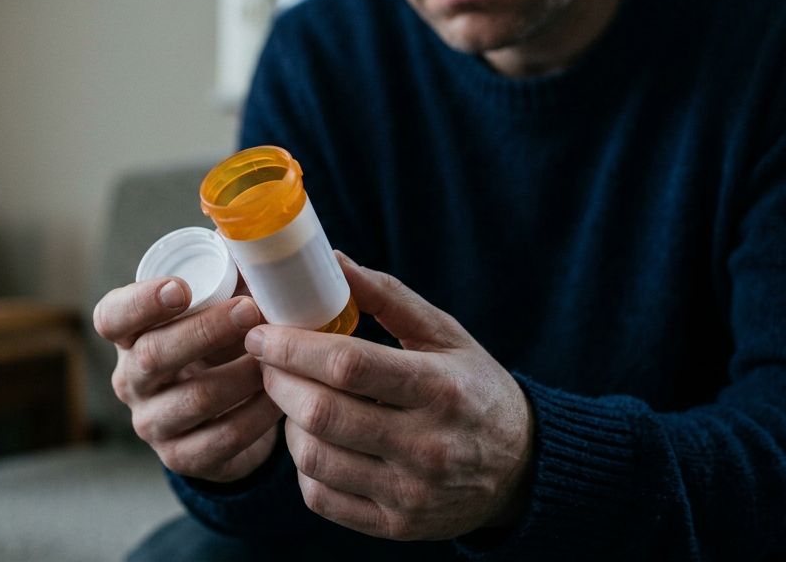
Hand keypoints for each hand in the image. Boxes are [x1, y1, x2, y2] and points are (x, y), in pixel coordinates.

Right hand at [94, 278, 282, 481]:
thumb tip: (254, 233)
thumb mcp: (213, 307)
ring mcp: (152, 422)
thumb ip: (225, 271)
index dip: (141, 302)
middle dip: (205, 331)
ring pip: (193, 400)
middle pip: (154, 356)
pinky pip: (221, 438)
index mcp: (128, 335)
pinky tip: (280, 396)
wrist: (224, 413)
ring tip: (277, 356)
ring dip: (241, 374)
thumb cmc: (217, 343)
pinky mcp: (182, 457)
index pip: (112, 316)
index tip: (181, 287)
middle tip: (250, 311)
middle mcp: (130, 379)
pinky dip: (256, 415)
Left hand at [246, 253, 534, 539]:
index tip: (262, 333)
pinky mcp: (395, 525)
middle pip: (323, 413)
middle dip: (279, 382)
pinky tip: (313, 439)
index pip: (349, 366)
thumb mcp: (445, 334)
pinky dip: (302, 466)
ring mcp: (410, 492)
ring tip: (293, 399)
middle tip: (267, 363)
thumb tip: (332, 261)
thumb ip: (387, 296)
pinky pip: (322, 496)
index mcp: (440, 389)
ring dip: (287, 423)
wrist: (522, 468)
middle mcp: (427, 446)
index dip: (293, 347)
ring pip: (315, 458)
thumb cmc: (474, 388)